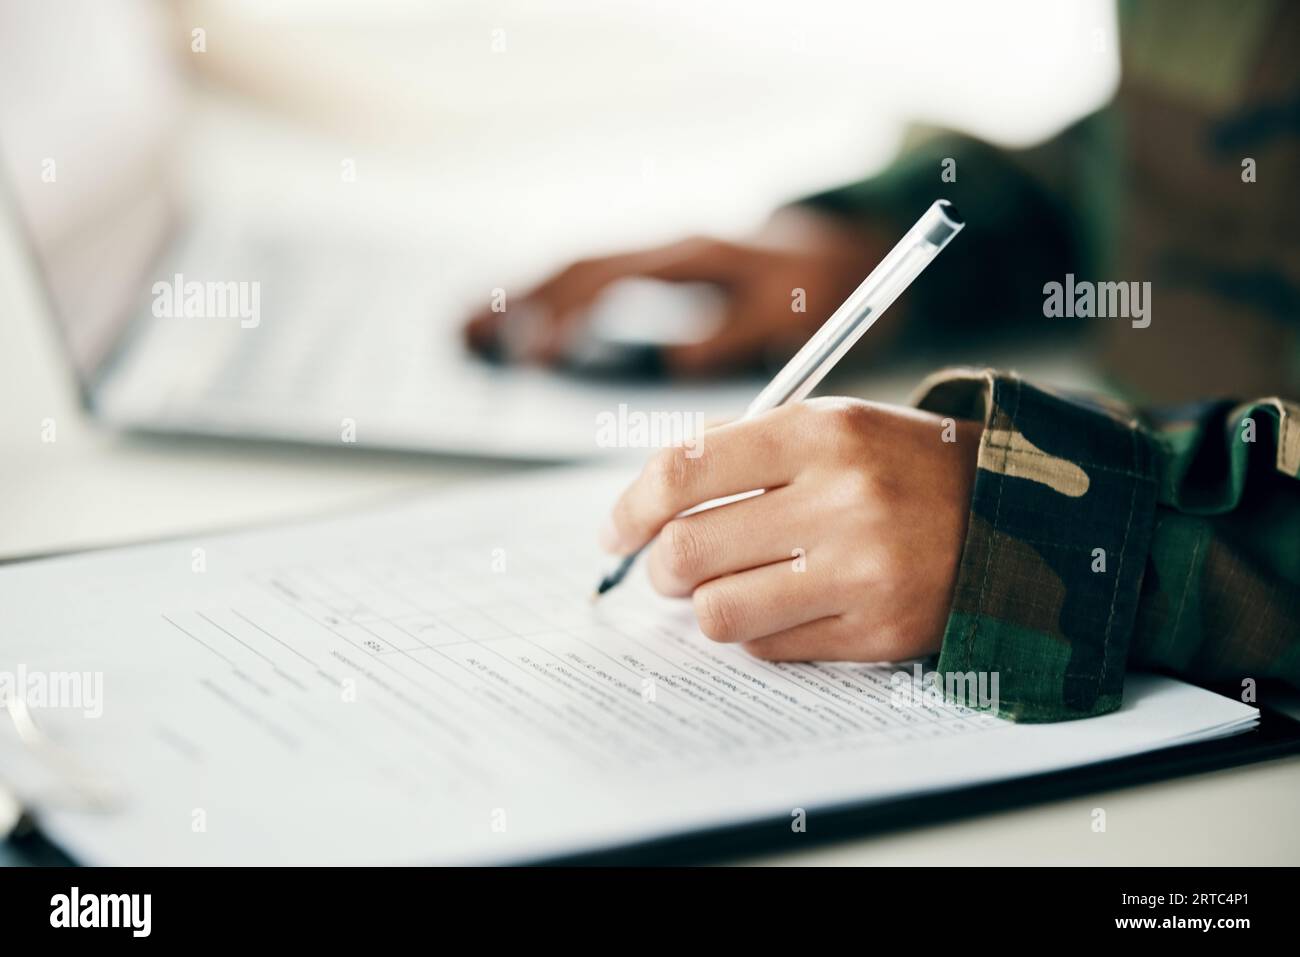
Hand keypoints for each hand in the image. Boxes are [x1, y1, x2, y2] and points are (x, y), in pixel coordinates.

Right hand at [464, 208, 885, 375]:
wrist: (840, 248)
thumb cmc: (814, 283)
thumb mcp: (786, 306)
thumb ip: (736, 330)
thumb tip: (678, 362)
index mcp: (686, 254)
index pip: (608, 277)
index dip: (567, 310)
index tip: (538, 349)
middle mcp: (662, 250)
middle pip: (573, 269)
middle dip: (520, 299)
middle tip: (466, 335)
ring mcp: (655, 259)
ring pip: (574, 273)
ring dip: (524, 298)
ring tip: (466, 330)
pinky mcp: (656, 276)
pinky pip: (591, 287)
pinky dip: (552, 305)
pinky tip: (522, 332)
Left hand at [599, 399, 980, 660]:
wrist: (1010, 518)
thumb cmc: (900, 468)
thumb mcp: (830, 425)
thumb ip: (740, 446)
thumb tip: (649, 493)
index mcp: (820, 433)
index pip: (682, 471)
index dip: (630, 509)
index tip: (616, 532)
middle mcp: (840, 498)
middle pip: (687, 551)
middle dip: (661, 568)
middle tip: (669, 569)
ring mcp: (861, 571)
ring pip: (718, 612)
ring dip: (704, 607)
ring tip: (722, 589)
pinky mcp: (875, 631)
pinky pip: (769, 647)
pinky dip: (758, 632)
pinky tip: (781, 607)